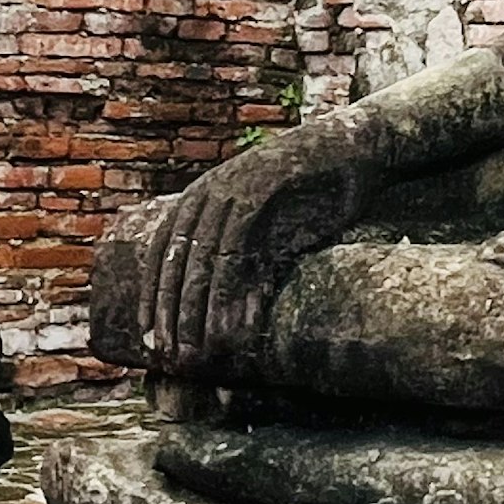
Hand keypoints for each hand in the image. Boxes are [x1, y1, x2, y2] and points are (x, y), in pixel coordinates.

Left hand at [141, 123, 362, 379]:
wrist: (354, 148)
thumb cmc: (313, 193)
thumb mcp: (272, 232)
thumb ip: (247, 265)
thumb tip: (230, 318)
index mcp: (202, 197)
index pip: (163, 252)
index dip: (154, 296)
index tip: (150, 339)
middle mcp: (208, 191)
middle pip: (176, 259)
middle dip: (171, 311)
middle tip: (168, 354)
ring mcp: (233, 188)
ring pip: (201, 258)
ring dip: (197, 308)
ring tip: (196, 348)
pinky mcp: (260, 190)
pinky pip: (235, 248)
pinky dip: (229, 289)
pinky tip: (229, 324)